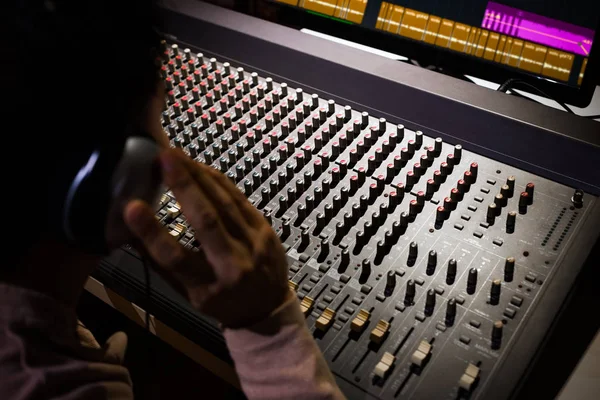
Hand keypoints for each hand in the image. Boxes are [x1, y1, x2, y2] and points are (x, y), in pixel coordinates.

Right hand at [124, 149, 289, 328]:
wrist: (268, 308)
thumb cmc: (220, 301)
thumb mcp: (188, 294)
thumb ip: (160, 265)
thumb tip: (126, 234)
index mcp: (206, 287)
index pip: (175, 259)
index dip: (152, 233)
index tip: (131, 207)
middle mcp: (232, 265)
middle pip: (206, 222)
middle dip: (183, 187)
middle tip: (163, 158)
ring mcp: (253, 245)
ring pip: (224, 204)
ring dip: (199, 176)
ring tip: (177, 156)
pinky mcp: (264, 229)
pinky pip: (239, 199)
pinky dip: (218, 181)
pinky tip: (201, 167)